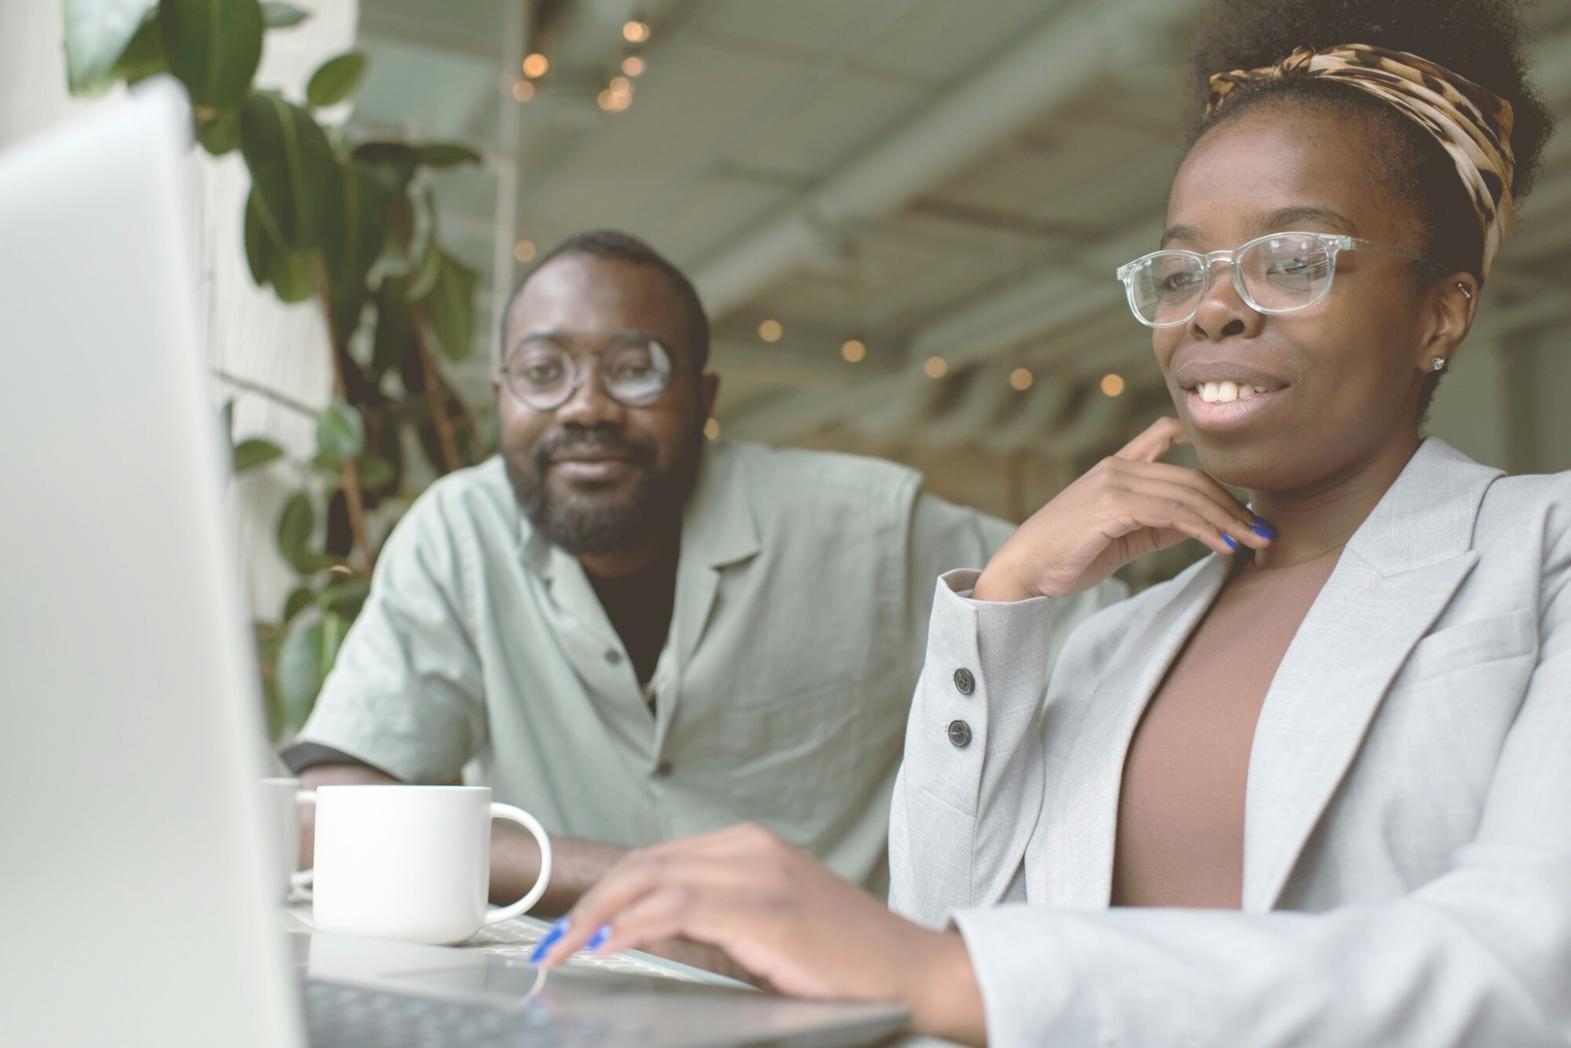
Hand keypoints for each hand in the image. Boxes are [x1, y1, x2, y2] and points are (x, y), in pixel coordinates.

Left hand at [536, 824, 984, 1042]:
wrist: (913, 972)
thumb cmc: (846, 960)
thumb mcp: (770, 923)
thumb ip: (714, 916)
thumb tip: (645, 929)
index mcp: (751, 847)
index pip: (657, 858)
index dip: (607, 890)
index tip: (570, 925)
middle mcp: (751, 850)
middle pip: (645, 863)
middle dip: (590, 902)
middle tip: (550, 943)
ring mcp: (758, 876)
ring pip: (652, 879)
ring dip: (598, 916)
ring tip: (563, 950)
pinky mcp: (764, 911)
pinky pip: (678, 908)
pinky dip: (634, 926)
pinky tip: (609, 946)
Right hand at [973, 416, 1270, 600]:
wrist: (1024, 569)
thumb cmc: (1067, 554)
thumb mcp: (1121, 537)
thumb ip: (1156, 525)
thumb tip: (1200, 526)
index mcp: (1117, 467)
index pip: (1167, 436)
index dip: (1205, 447)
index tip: (1239, 482)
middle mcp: (1117, 466)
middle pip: (1192, 476)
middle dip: (1234, 505)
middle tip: (1264, 531)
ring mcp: (1114, 482)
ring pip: (1188, 494)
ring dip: (1228, 520)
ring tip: (1253, 542)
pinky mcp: (1113, 505)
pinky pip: (1172, 513)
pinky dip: (1204, 529)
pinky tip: (1222, 546)